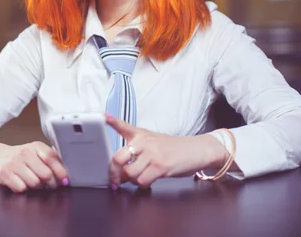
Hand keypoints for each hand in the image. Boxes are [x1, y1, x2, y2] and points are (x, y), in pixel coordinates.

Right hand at [0, 141, 68, 192]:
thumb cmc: (22, 157)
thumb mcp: (37, 153)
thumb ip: (52, 161)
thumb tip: (65, 177)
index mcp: (36, 146)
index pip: (52, 157)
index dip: (60, 171)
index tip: (64, 180)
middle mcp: (25, 153)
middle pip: (46, 174)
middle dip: (51, 184)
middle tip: (50, 185)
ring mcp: (14, 163)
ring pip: (35, 183)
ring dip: (37, 187)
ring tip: (35, 183)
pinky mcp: (5, 174)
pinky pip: (21, 188)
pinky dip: (24, 189)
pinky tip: (23, 183)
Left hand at [106, 114, 227, 188]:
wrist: (197, 150)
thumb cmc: (174, 149)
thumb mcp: (154, 142)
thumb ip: (137, 151)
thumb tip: (121, 172)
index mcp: (141, 134)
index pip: (123, 126)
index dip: (112, 121)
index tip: (103, 116)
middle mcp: (144, 142)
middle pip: (118, 158)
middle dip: (114, 173)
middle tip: (115, 180)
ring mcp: (152, 153)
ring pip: (130, 174)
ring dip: (132, 181)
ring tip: (140, 178)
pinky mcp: (161, 165)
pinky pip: (142, 181)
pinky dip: (143, 185)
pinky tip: (149, 181)